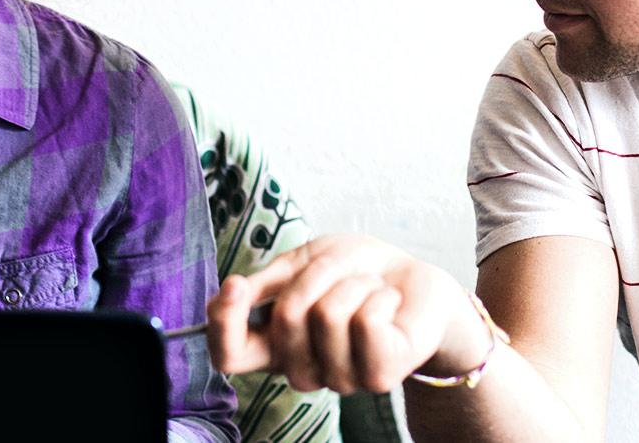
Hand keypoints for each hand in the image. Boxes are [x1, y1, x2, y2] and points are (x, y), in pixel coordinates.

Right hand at [206, 234, 488, 393]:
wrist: (415, 281)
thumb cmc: (357, 272)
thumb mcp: (306, 262)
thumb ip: (268, 281)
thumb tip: (232, 290)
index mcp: (275, 344)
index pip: (229, 355)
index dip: (223, 323)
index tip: (236, 285)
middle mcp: (303, 369)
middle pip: (283, 321)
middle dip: (313, 276)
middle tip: (338, 272)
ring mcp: (340, 378)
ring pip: (327, 315)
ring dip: (352, 283)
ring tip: (368, 288)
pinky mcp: (377, 376)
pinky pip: (365, 324)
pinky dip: (378, 295)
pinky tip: (388, 303)